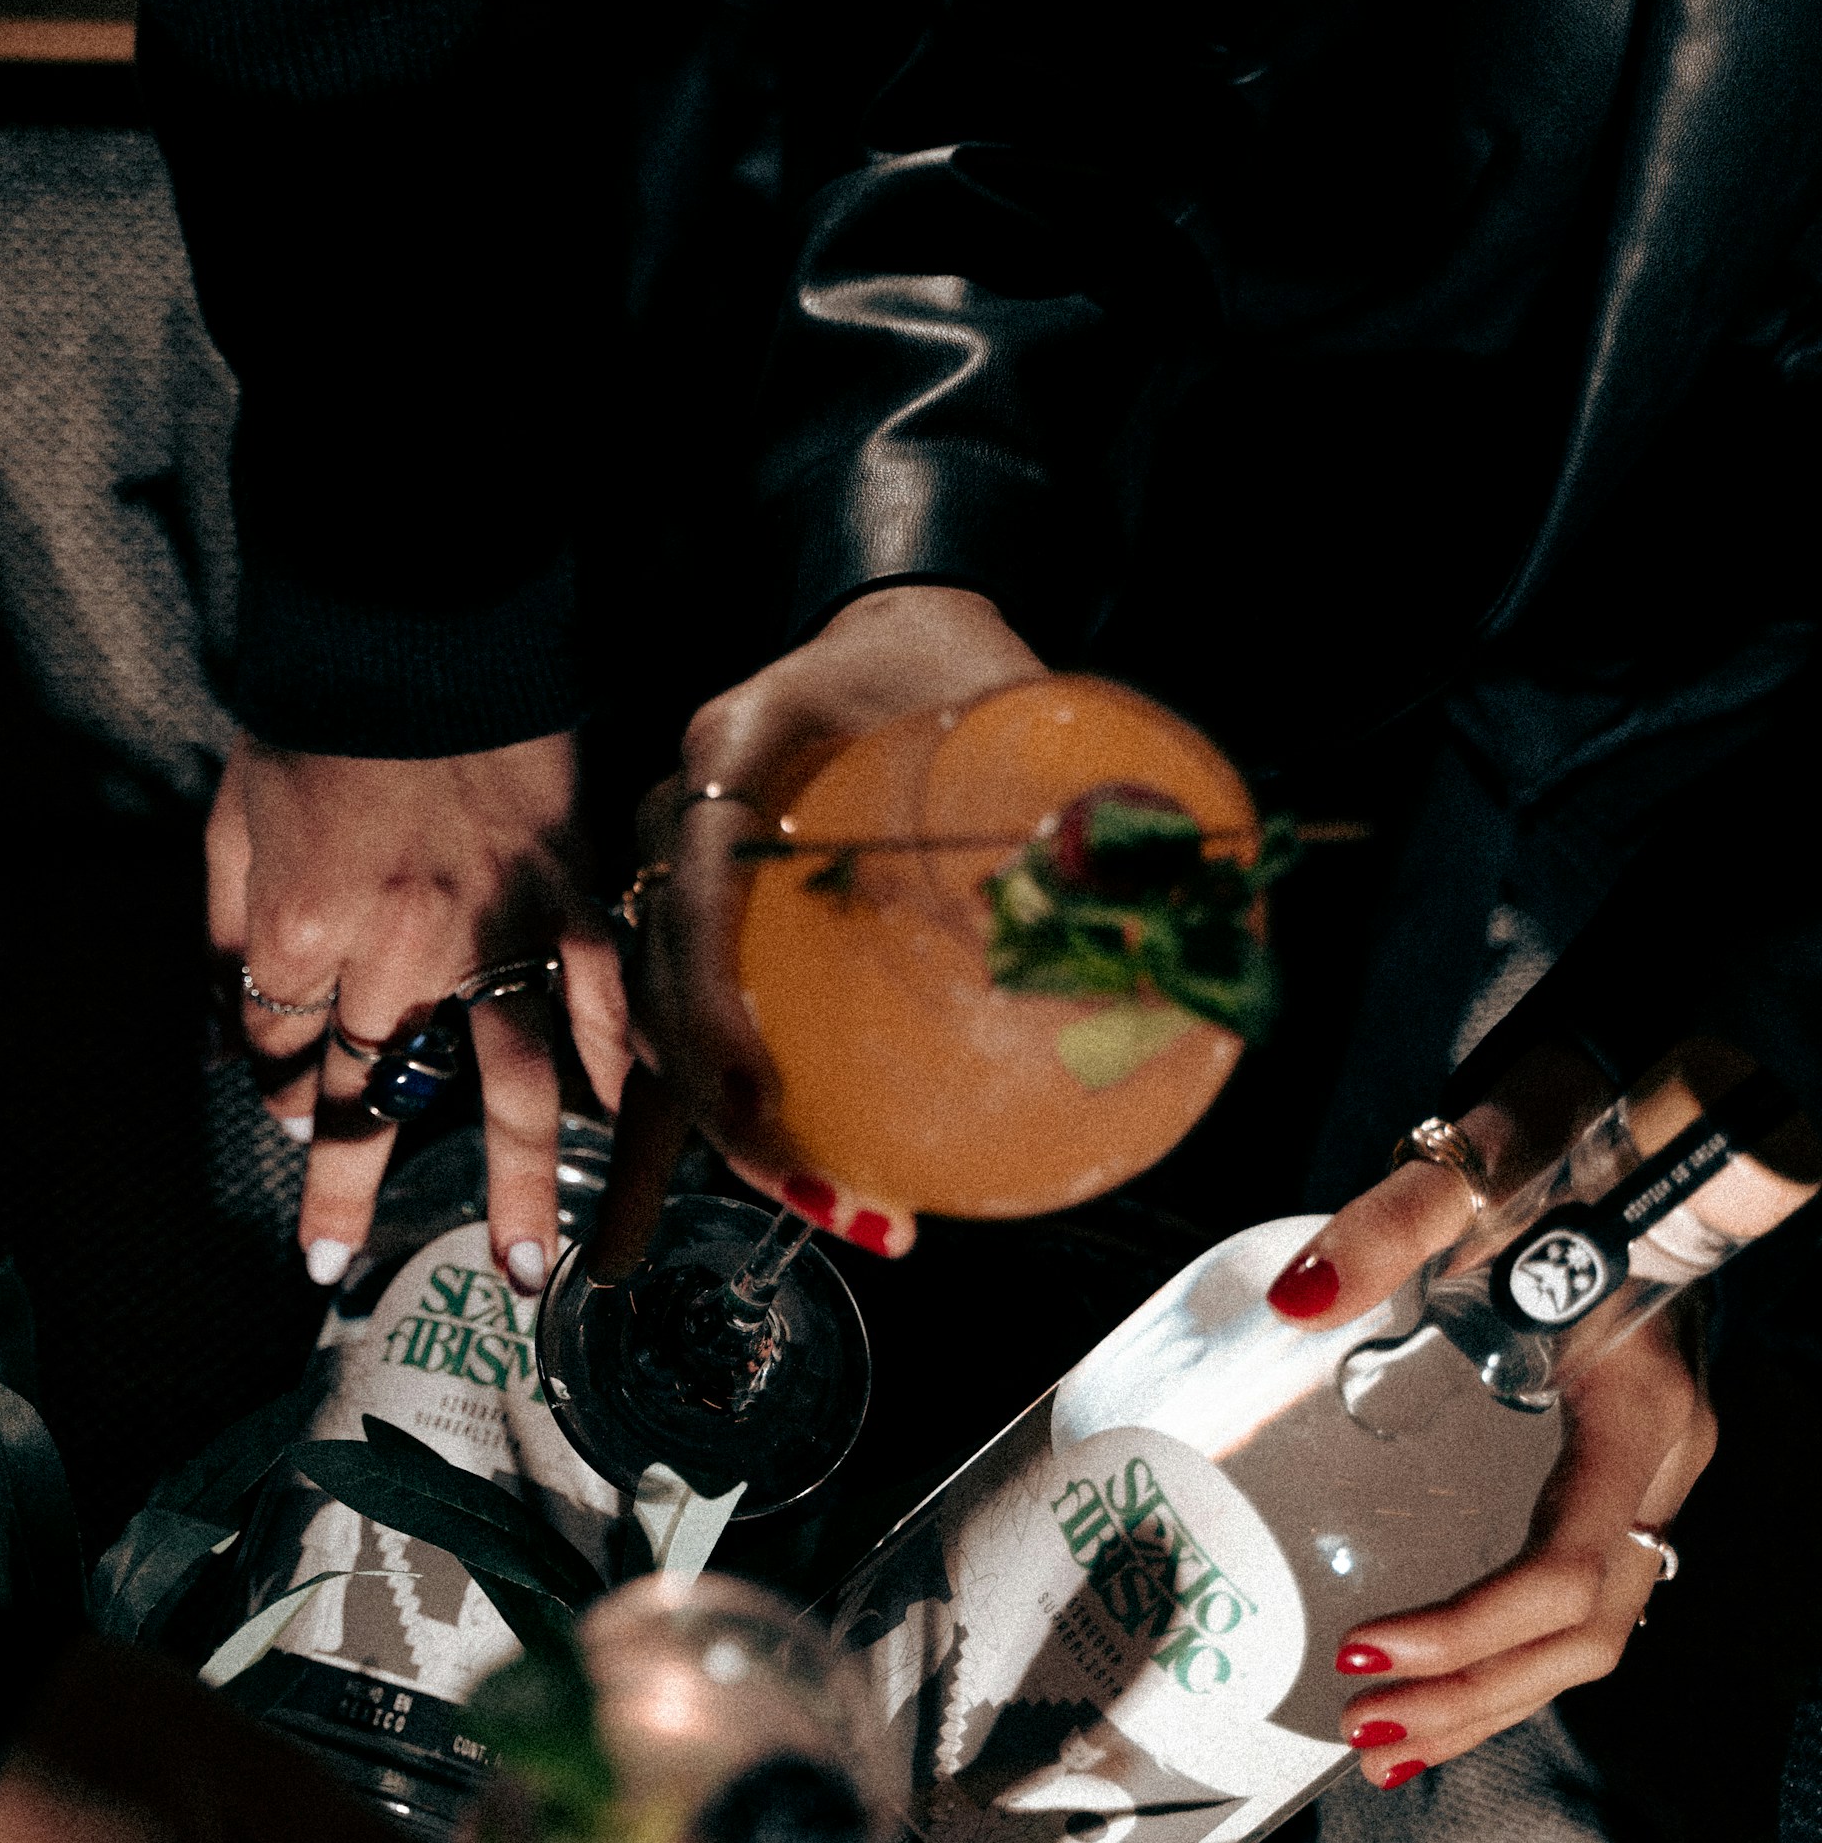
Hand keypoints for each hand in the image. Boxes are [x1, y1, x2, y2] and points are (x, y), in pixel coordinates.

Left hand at [211, 731, 632, 1291]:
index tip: (281, 1108)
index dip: (268, 1086)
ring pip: (507, 1086)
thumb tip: (226, 1044)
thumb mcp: (233, 821)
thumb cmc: (316, 713)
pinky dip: (617, 1069)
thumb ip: (226, 942)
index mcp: (302, 931)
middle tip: (335, 1266)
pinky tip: (621, 1131)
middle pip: (369, 1092)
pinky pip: (601, 1004)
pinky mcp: (570, 900)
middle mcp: (401, 955)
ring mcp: (497, 936)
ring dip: (512, 1185)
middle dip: (348, 1183)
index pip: (275, 1047)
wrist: (416, 615)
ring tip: (518, 1268)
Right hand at [627, 584, 1046, 1252]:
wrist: (892, 637)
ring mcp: (680, 872)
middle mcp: (684, 811)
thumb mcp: (1007, 709)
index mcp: (746, 745)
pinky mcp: (702, 924)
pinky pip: (688, 1030)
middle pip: (663, 976)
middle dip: (719, 1099)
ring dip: (724, 1124)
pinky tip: (766, 1200)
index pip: (701, 875)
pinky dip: (722, 1113)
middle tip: (811, 1188)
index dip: (711, 994)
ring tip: (828, 1205)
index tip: (754, 1087)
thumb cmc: (949, 671)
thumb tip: (1182, 915)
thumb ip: (1069, 802)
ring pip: (659, 1019)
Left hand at [1263, 1056, 1739, 1786]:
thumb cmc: (1548, 1148)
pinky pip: (1574, 1603)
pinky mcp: (1605, 1481)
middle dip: (1475, 1693)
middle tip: (1359, 1731)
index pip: (1573, 1561)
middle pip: (1588, 1626)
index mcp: (1640, 1409)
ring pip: (1591, 1635)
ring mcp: (1641, 1480)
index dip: (1476, 1626)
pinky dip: (1505, 1666)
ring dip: (1491, 1702)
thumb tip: (1300, 1297)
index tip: (1364, 1648)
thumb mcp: (1470, 1171)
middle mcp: (1660, 1462)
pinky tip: (1428, 1702)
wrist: (1607, 1124)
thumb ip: (1389, 1223)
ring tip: (1383, 1754)